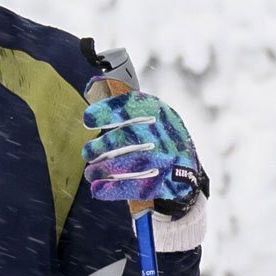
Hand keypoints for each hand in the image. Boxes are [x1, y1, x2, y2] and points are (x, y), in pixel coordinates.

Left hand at [81, 81, 206, 214]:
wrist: (188, 168)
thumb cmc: (160, 137)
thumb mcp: (153, 116)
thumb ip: (128, 107)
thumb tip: (92, 86)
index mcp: (160, 112)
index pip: (132, 107)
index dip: (107, 112)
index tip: (87, 119)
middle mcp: (165, 134)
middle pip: (128, 138)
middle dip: (102, 146)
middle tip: (87, 152)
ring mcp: (168, 159)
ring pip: (130, 163)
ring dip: (104, 169)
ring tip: (90, 172)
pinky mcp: (167, 183)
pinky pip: (136, 186)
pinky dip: (113, 189)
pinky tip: (97, 189)